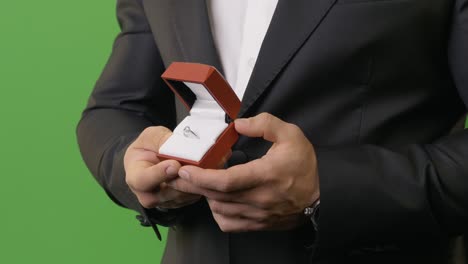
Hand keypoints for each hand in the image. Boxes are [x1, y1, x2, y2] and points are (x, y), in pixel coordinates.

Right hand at [124, 127, 200, 208]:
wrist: (153, 158)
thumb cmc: (149, 147)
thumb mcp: (151, 136)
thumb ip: (161, 140)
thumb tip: (178, 145)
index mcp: (135, 177)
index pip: (143, 181)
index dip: (159, 174)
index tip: (174, 164)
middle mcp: (148, 194)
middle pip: (165, 194)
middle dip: (182, 180)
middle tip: (195, 167)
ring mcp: (165, 201)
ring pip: (182, 196)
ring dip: (194, 183)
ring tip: (204, 167)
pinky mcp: (181, 202)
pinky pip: (192, 197)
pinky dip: (200, 185)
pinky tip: (207, 172)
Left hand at [169, 113, 319, 231]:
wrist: (322, 195)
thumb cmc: (304, 166)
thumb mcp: (291, 135)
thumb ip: (264, 124)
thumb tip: (238, 125)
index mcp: (266, 175)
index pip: (227, 181)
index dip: (202, 177)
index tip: (186, 170)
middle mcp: (259, 199)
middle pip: (217, 197)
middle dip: (193, 186)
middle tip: (178, 175)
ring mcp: (258, 215)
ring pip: (220, 211)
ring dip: (206, 197)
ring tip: (201, 183)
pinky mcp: (259, 224)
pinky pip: (229, 224)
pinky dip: (218, 213)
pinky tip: (218, 200)